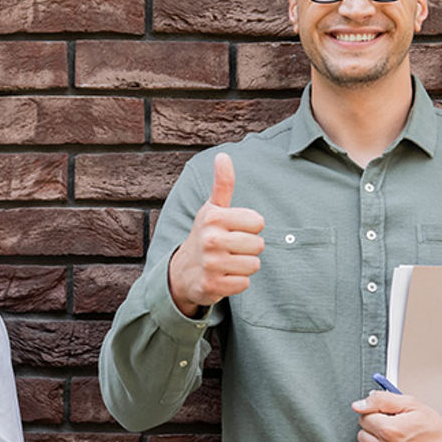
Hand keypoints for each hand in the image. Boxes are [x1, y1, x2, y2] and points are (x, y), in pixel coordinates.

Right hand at [167, 153, 265, 316]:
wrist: (182, 271)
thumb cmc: (205, 234)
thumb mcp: (212, 209)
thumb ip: (223, 184)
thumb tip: (223, 155)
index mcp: (213, 217)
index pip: (258, 222)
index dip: (251, 227)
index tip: (235, 229)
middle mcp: (210, 239)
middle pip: (258, 245)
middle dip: (249, 248)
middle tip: (231, 248)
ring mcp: (210, 264)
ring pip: (253, 265)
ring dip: (244, 266)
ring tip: (228, 262)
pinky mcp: (211, 286)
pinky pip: (244, 284)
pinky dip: (237, 282)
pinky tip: (223, 276)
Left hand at [352, 391, 441, 441]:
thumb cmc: (435, 429)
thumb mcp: (411, 404)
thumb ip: (381, 400)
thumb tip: (357, 405)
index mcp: (390, 430)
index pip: (363, 419)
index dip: (376, 417)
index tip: (388, 420)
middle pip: (362, 438)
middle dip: (375, 433)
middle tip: (394, 435)